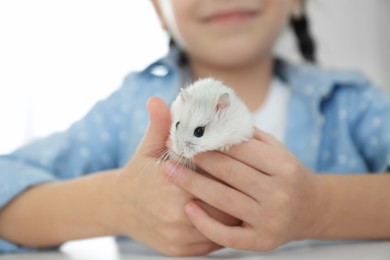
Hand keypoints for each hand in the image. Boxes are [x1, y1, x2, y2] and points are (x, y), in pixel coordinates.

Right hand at [108, 97, 236, 255]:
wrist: (119, 207)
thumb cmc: (139, 174)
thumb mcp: (147, 149)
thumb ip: (158, 126)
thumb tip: (157, 100)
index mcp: (171, 187)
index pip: (216, 179)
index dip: (233, 171)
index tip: (246, 163)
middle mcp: (176, 216)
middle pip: (224, 204)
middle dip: (239, 192)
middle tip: (256, 180)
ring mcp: (178, 237)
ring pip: (222, 226)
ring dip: (237, 212)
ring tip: (250, 197)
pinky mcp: (180, 252)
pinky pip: (212, 243)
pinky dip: (225, 230)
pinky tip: (233, 216)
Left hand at [163, 129, 325, 250]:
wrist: (311, 209)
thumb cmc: (286, 173)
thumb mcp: (276, 149)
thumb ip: (249, 135)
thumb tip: (216, 114)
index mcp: (284, 165)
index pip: (241, 149)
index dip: (211, 140)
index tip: (188, 133)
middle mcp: (279, 192)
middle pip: (229, 172)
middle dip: (197, 158)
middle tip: (173, 148)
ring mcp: (270, 219)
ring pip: (223, 199)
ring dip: (192, 183)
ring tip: (169, 171)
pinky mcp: (261, 241)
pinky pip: (227, 234)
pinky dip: (205, 222)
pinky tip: (188, 208)